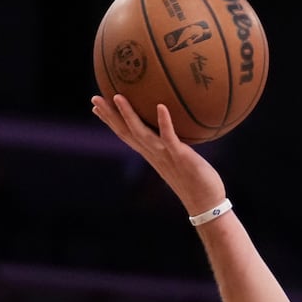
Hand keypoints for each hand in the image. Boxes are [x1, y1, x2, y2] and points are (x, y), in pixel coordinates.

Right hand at [90, 95, 226, 217]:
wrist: (206, 204)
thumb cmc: (197, 181)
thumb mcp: (181, 161)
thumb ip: (175, 147)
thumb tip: (178, 134)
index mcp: (151, 154)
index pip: (126, 135)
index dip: (110, 121)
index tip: (96, 108)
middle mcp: (154, 154)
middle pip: (126, 132)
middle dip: (109, 116)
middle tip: (94, 99)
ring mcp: (165, 155)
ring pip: (141, 133)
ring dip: (129, 115)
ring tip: (118, 97)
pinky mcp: (180, 157)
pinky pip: (170, 138)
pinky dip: (164, 122)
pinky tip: (161, 106)